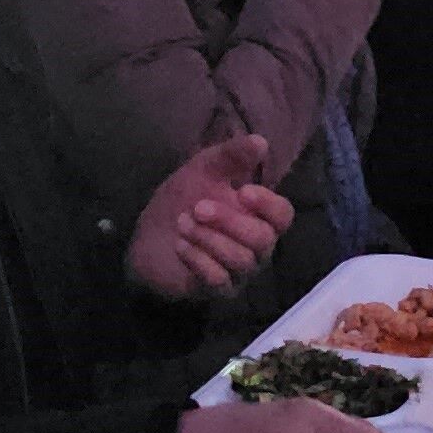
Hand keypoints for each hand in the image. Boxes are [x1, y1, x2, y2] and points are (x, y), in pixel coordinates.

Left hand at [129, 133, 292, 299]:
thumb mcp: (205, 169)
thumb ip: (232, 156)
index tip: (242, 191)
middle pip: (264, 239)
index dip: (268, 204)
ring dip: (209, 239)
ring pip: (242, 260)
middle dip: (230, 221)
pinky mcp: (217, 290)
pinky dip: (198, 260)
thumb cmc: (184, 200)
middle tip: (198, 207)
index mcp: (259, 216)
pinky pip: (219, 280)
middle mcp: (257, 247)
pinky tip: (180, 245)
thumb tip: (261, 141)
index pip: (283, 216)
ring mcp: (239, 271)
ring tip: (183, 224)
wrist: (148, 234)